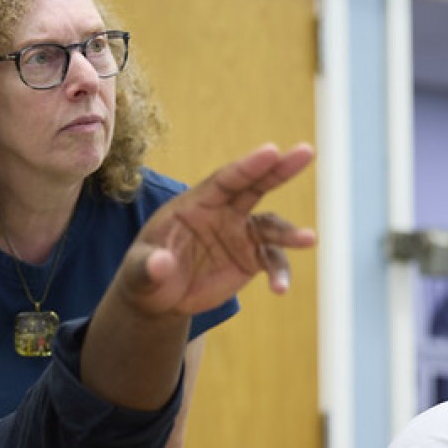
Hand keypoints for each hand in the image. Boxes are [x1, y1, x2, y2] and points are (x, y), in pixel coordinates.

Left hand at [118, 142, 315, 317]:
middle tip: (305, 152)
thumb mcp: (139, 272)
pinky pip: (271, 261)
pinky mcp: (249, 258)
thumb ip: (148, 266)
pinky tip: (279, 289)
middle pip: (254, 187)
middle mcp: (221, 213)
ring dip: (289, 233)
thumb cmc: (144, 274)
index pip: (223, 180)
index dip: (247, 166)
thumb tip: (160, 264)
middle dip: (280, 170)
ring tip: (308, 239)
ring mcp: (238, 234)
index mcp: (194, 204)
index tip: (271, 151)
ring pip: (270, 226)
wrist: (159, 296)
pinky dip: (279, 272)